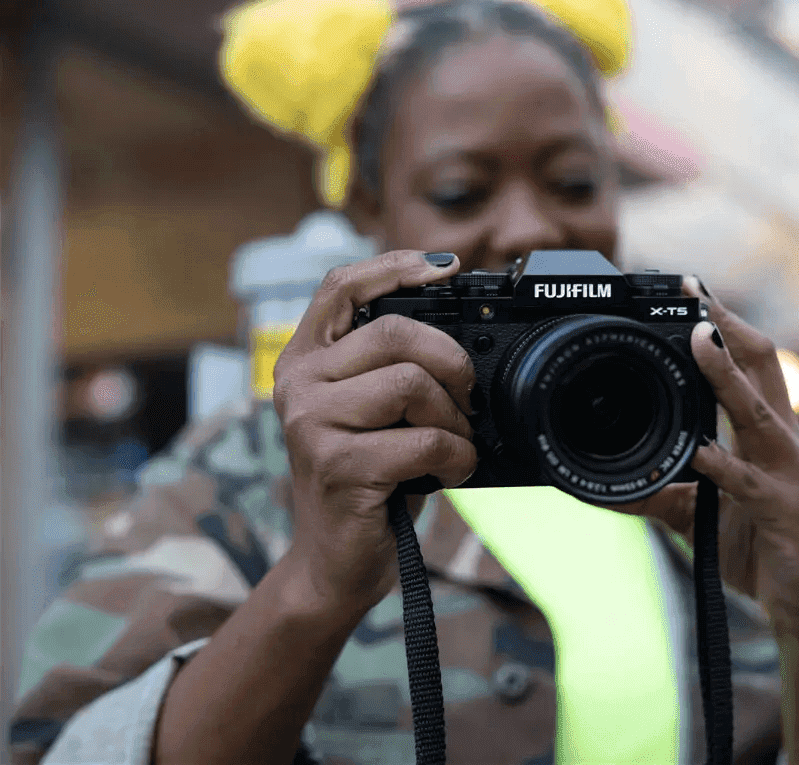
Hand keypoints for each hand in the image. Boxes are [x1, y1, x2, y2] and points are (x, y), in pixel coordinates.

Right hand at [272, 251, 477, 613]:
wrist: (335, 562)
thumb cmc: (367, 481)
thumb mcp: (373, 412)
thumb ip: (393, 366)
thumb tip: (461, 329)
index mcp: (306, 360)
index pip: (340, 287)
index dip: (394, 268)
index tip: (445, 270)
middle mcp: (299, 385)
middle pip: (395, 332)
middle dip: (451, 363)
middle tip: (466, 400)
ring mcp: (312, 425)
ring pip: (410, 383)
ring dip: (454, 418)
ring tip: (454, 443)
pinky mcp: (337, 466)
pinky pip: (423, 441)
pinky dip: (457, 456)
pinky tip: (453, 472)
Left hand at [682, 279, 798, 639]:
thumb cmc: (760, 548)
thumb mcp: (697, 515)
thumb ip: (658, 492)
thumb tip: (597, 486)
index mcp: (767, 434)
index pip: (752, 363)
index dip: (725, 325)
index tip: (693, 293)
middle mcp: (784, 443)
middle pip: (765, 366)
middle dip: (729, 326)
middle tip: (695, 295)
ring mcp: (789, 475)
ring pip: (758, 412)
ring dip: (726, 376)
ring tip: (700, 343)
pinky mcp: (784, 512)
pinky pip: (749, 483)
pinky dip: (722, 464)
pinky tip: (699, 452)